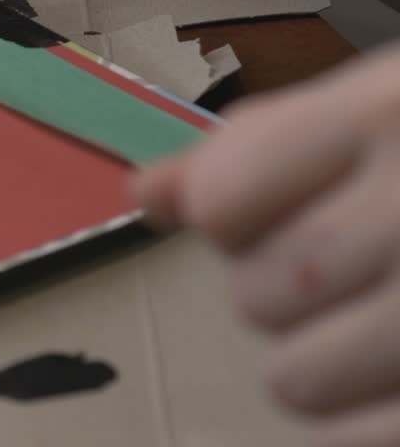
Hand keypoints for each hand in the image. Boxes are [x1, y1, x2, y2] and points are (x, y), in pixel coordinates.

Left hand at [136, 44, 399, 446]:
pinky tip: (392, 382)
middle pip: (260, 296)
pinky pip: (363, 441)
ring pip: (298, 381)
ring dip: (317, 368)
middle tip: (347, 272)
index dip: (235, 213)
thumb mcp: (389, 103)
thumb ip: (263, 147)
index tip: (278, 207)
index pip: (229, 200)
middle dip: (280, 292)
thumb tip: (141, 195)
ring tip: (378, 329)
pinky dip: (362, 426)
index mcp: (399, 115)